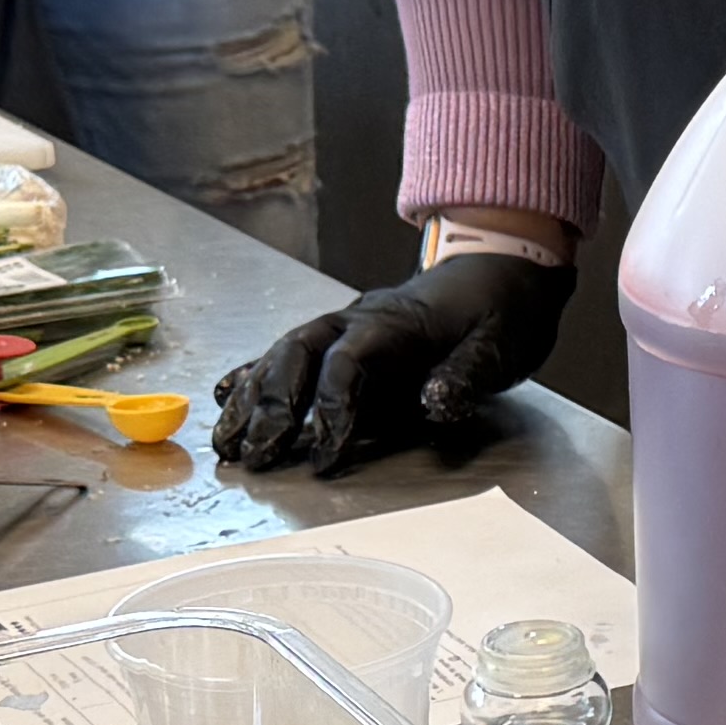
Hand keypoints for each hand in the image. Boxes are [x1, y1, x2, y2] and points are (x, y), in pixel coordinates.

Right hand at [206, 248, 573, 473]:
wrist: (500, 268)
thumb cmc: (499, 309)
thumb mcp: (499, 344)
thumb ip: (466, 375)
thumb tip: (433, 404)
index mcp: (394, 322)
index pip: (345, 362)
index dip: (330, 409)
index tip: (324, 455)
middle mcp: (357, 320)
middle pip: (297, 354)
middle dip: (270, 406)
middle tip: (254, 456)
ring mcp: (345, 326)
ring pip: (283, 355)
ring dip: (251, 398)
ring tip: (225, 443)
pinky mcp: (343, 339)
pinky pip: (289, 354)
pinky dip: (255, 375)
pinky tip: (227, 399)